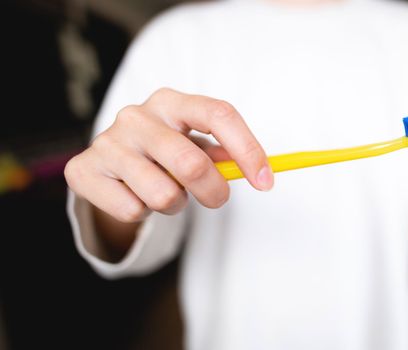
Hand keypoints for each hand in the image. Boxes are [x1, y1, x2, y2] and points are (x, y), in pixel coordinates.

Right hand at [65, 88, 273, 222]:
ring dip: (174, 204)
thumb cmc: (162, 151)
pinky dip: (143, 213)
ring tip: (165, 191)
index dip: (248, 150)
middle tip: (216, 198)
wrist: (108, 163)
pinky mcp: (83, 170)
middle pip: (192, 163)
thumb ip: (224, 152)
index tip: (266, 182)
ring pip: (163, 195)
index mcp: (171, 101)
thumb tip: (260, 169)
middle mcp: (136, 116)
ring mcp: (107, 142)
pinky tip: (134, 195)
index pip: (218, 115)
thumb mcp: (194, 143)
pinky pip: (132, 210)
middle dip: (214, 192)